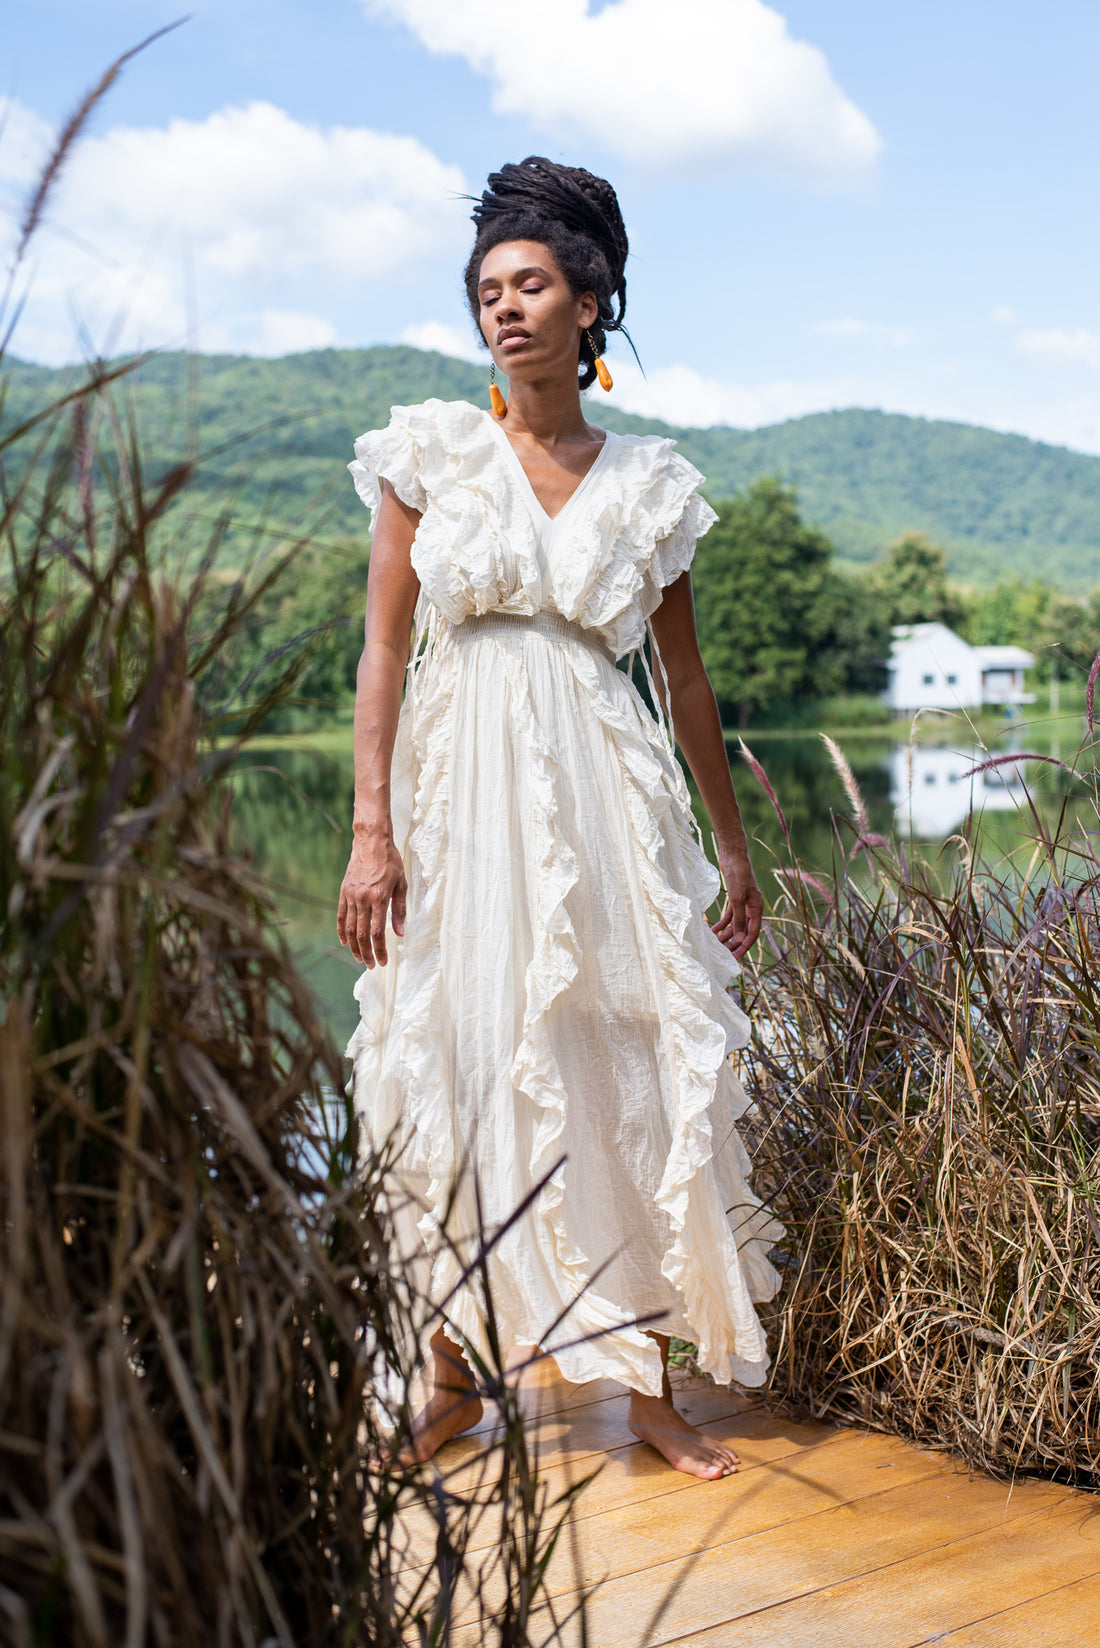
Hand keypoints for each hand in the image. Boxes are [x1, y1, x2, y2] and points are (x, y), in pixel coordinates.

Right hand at [337, 832, 406, 967]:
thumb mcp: (401, 884)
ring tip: (360, 959)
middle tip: (372, 966)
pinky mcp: (343, 892)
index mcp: (378, 898)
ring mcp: (351, 896)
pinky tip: (345, 943)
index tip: (384, 962)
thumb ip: (400, 910)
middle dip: (367, 953)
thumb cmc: (390, 862)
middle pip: (362, 934)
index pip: (377, 932)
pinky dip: (342, 931)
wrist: (371, 842)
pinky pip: (341, 916)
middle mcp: (362, 899)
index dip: (380, 950)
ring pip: (350, 929)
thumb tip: (400, 933)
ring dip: (355, 947)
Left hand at [711, 849, 762, 959]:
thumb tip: (740, 939)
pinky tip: (713, 929)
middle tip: (724, 954)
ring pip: (736, 924)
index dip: (744, 946)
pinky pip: (729, 915)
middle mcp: (752, 907)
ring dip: (727, 934)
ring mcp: (743, 903)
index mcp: (757, 908)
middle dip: (734, 942)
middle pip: (744, 930)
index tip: (735, 957)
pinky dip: (722, 923)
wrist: (733, 856)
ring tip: (716, 944)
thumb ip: (738, 919)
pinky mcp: (734, 898)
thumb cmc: (738, 876)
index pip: (752, 933)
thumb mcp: (737, 899)